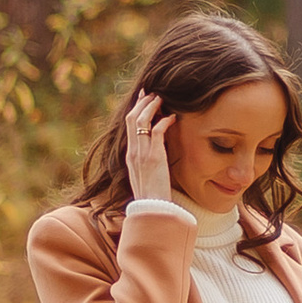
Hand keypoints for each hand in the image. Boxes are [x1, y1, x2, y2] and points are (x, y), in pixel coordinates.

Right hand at [124, 88, 174, 205]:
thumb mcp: (146, 175)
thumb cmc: (153, 195)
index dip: (136, 109)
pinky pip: (156, 132)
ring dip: (151, 107)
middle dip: (142, 102)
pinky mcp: (154, 158)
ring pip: (141, 121)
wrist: (153, 210)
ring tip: (161, 98)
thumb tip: (158, 149)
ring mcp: (142, 154)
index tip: (144, 98)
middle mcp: (133, 152)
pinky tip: (173, 117)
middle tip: (152, 92)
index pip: (129, 125)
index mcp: (130, 155)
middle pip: (132, 118)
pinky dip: (164, 121)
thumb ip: (148, 160)